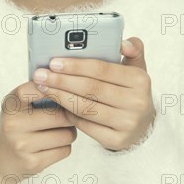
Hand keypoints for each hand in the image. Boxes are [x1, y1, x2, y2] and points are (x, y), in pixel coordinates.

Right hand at [0, 81, 76, 183]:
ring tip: (60, 131)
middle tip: (69, 115)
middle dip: (70, 115)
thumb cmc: (15, 127)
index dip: (55, 88)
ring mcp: (22, 145)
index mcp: (11, 104)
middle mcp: (13, 123)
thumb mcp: (17, 107)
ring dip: (70, 133)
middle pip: (60, 115)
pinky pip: (65, 150)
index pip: (36, 88)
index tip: (64, 89)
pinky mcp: (32, 163)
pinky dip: (64, 147)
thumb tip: (69, 87)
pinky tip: (53, 145)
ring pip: (66, 134)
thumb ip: (38, 94)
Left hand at [32, 37, 155, 151]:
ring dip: (60, 97)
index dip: (75, 66)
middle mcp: (137, 103)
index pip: (101, 70)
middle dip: (61, 81)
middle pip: (90, 89)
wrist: (143, 125)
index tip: (54, 62)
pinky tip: (58, 105)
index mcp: (140, 80)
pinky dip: (69, 114)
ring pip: (85, 108)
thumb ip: (132, 49)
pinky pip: (86, 125)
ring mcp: (128, 123)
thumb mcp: (135, 68)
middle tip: (41, 75)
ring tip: (43, 88)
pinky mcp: (118, 141)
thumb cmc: (130, 91)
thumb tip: (123, 43)